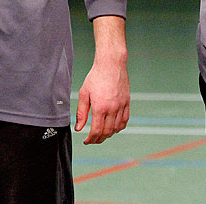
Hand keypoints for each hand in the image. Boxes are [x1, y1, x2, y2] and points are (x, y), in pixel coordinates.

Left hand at [74, 16, 129, 143]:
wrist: (111, 64)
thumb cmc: (96, 76)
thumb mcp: (84, 93)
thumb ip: (81, 112)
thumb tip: (79, 128)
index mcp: (100, 107)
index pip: (96, 131)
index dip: (91, 139)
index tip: (86, 141)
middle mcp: (112, 109)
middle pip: (107, 132)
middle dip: (99, 139)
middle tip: (93, 139)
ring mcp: (121, 106)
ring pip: (117, 128)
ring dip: (109, 134)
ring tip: (102, 135)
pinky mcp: (127, 102)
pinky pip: (125, 120)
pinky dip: (119, 127)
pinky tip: (114, 127)